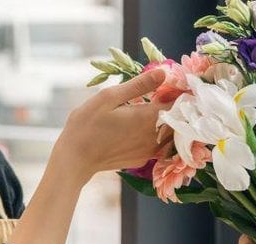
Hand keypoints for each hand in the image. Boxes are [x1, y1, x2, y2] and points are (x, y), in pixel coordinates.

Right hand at [52, 69, 169, 182]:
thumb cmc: (87, 125)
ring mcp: (150, 151)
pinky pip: (160, 145)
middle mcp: (154, 136)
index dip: (180, 91)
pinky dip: (159, 134)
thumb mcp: (109, 97)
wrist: (75, 160)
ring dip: (169, 121)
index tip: (175, 83)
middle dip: (177, 106)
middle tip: (166, 93)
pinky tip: (144, 127)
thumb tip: (164, 72)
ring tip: (157, 108)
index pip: (179, 103)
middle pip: (179, 119)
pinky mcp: (143, 159)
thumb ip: (139, 85)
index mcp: (148, 117)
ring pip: (171, 134)